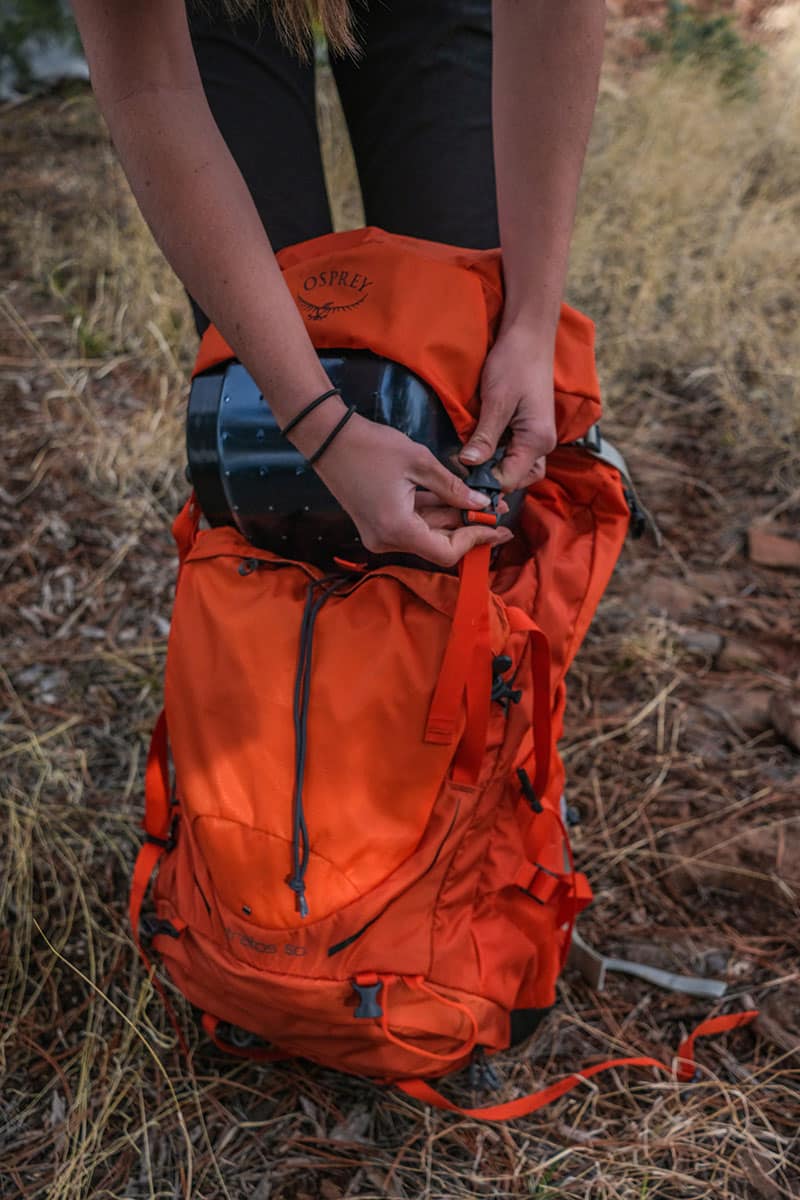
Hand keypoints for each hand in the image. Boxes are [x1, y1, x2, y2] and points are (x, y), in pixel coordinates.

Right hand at [305, 413, 512, 567]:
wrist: (327, 437)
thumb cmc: (371, 447)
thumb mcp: (420, 463)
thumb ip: (453, 488)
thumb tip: (481, 504)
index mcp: (397, 529)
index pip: (446, 552)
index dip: (475, 540)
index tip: (497, 526)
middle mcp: (386, 540)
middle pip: (437, 545)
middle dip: (468, 526)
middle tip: (496, 508)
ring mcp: (379, 534)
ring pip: (426, 534)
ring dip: (453, 519)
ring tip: (481, 500)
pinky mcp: (377, 523)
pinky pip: (412, 524)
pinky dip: (433, 513)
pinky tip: (454, 497)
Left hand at [459, 323, 557, 491]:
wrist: (529, 337)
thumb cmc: (514, 363)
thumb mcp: (496, 400)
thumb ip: (485, 436)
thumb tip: (468, 464)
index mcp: (537, 440)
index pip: (509, 479)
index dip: (483, 482)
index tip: (458, 477)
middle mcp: (543, 444)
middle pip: (516, 480)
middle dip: (491, 479)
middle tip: (463, 469)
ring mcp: (538, 438)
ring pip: (518, 469)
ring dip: (496, 469)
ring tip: (472, 459)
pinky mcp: (530, 430)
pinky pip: (516, 454)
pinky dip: (500, 457)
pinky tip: (481, 448)